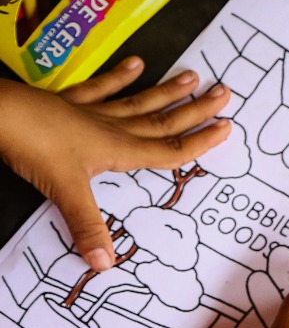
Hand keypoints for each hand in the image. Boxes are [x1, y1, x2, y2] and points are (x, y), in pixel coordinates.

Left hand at [0, 58, 231, 271]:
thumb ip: (88, 226)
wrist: (0, 114)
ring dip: (167, 92)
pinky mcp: (68, 102)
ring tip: (191, 76)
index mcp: (118, 150)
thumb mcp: (63, 191)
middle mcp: (112, 128)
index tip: (227, 128)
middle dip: (195, 110)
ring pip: (139, 102)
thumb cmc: (34, 147)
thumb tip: (106, 264)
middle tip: (224, 93)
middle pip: (162, 121)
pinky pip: (100, 88)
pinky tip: (136, 63)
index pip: (168, 150)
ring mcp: (91, 112)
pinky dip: (118, 77)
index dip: (199, 142)